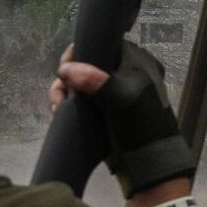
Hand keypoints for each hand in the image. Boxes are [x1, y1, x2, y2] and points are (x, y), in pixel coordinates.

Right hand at [48, 42, 195, 195]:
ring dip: (65, 92)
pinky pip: (80, 100)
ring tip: (58, 107)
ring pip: (80, 83)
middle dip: (68, 77)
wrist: (148, 162)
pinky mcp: (102, 111)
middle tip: (60, 94)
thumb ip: (95, 80)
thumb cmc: (141, 123)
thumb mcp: (121, 98)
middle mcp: (123, 74)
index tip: (66, 64)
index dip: (82, 51)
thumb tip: (65, 69)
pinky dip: (68, 104)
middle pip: (87, 64)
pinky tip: (60, 113)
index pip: (104, 44)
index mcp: (136, 62)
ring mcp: (111, 93)